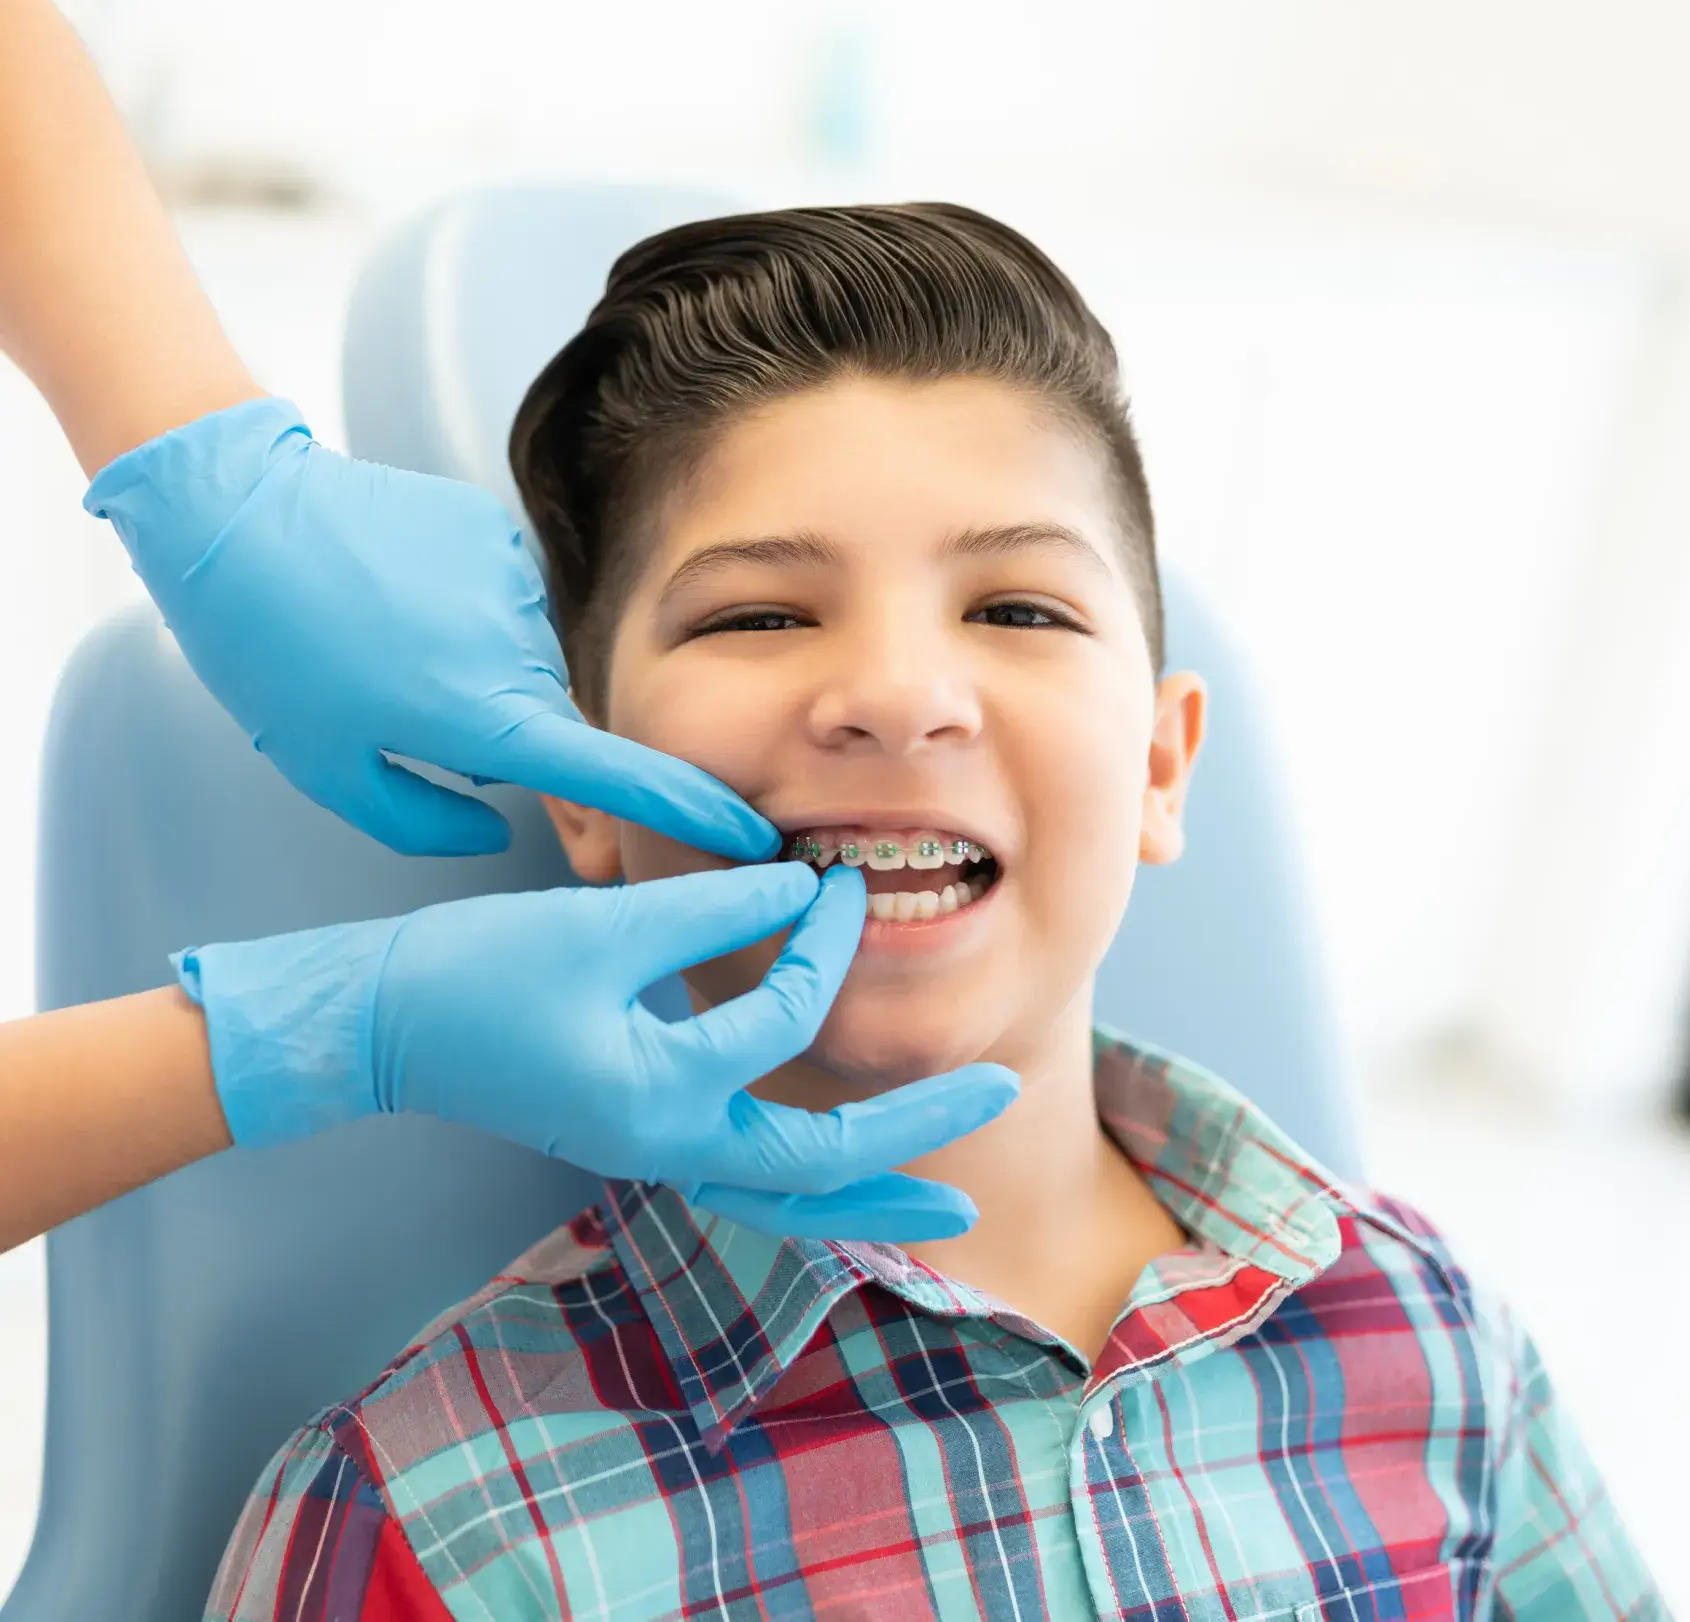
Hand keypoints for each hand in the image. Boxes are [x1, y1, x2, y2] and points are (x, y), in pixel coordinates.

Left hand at [85, 396, 775, 860]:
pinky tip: (393, 601)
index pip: (616, 774)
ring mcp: (513, 581)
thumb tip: (496, 823)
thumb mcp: (331, 771)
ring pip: (521, 657)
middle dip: (510, 738)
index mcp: (485, 716)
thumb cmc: (271, 653)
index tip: (748, 836)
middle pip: (553, 718)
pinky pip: (500, 599)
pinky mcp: (495, 532)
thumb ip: (428, 820)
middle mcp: (519, 647)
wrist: (232, 511)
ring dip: (474, 671)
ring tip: (381, 647)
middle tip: (411, 715)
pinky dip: (460, 615)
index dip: (687, 810)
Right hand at [176, 864, 1018, 1240]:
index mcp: (662, 1092)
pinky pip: (747, 1183)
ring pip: (786, 1198)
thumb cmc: (479, 972)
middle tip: (1002, 1093)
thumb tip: (805, 886)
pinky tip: (843, 1179)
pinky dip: (806, 1187)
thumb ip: (714, 907)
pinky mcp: (643, 1140)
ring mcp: (655, 1154)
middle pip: (820, 1161)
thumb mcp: (607, 925)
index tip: (843, 882)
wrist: (384, 1026)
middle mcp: (668, 1143)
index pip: (786, 1017)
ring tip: (946, 1208)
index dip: (824, 940)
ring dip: (870, 1196)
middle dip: (915, 1132)